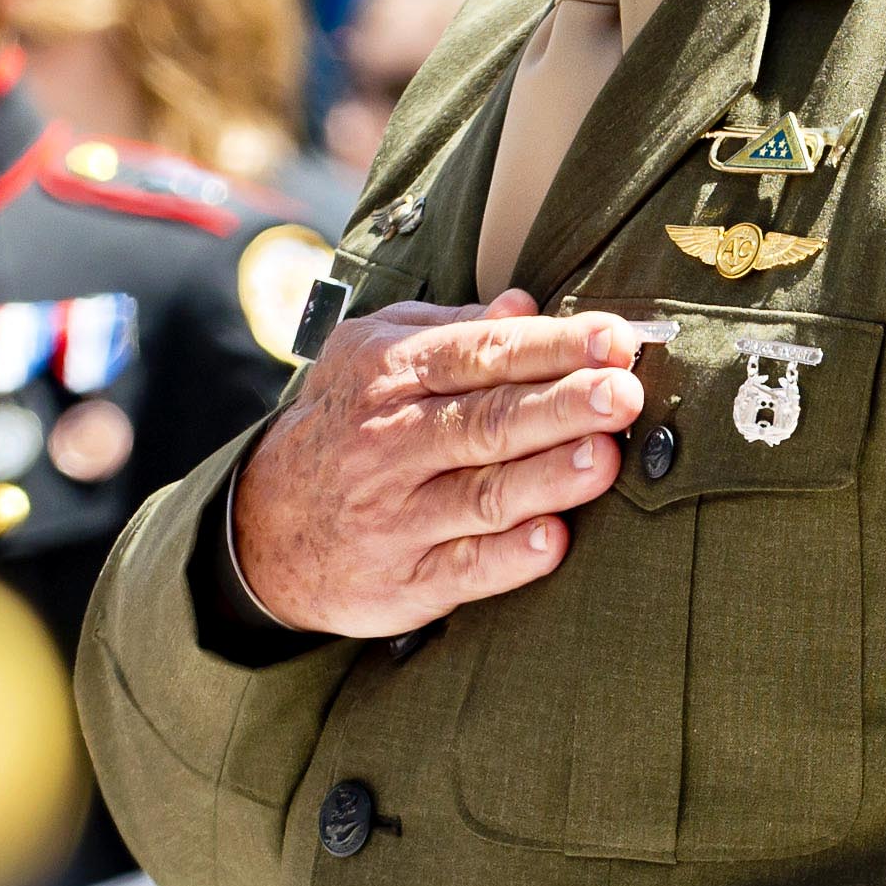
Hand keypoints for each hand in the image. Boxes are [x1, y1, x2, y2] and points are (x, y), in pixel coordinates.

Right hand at [225, 293, 644, 638]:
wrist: (263, 527)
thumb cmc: (345, 425)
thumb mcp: (373, 355)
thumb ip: (453, 329)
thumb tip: (526, 304)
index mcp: (392, 374)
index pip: (482, 354)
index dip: (552, 347)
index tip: (614, 339)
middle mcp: (393, 442)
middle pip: (489, 420)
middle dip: (561, 405)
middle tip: (622, 393)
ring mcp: (398, 516)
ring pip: (483, 493)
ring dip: (547, 477)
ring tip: (603, 458)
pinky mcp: (406, 580)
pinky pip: (464, 568)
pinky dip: (509, 557)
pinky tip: (553, 540)